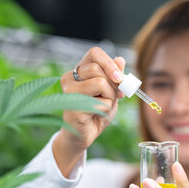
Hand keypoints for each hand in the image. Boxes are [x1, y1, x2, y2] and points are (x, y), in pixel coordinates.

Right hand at [53, 47, 124, 176]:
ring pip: (101, 82)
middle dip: (113, 84)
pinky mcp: (72, 104)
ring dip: (110, 97)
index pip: (94, 53)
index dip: (109, 62)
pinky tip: (96, 114)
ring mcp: (68, 91)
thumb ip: (114, 76)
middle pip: (99, 68)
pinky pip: (99, 101)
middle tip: (115, 96)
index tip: (120, 77)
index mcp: (79, 70)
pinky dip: (105, 108)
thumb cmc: (96, 111)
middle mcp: (69, 77)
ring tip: (102, 106)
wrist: (85, 135)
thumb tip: (120, 59)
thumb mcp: (110, 91)